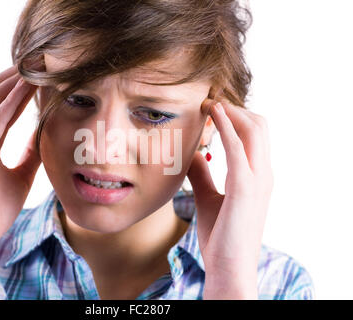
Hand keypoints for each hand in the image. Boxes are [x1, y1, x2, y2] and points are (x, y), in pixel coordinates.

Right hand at [0, 65, 40, 245]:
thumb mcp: (21, 174)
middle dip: (15, 72)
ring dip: (15, 79)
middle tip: (40, 57)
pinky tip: (29, 88)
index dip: (18, 83)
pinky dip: (12, 101)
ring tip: (37, 64)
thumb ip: (30, 153)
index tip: (40, 70)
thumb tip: (46, 136)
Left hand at [186, 98, 273, 298]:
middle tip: (209, 98)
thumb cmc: (220, 235)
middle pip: (259, 124)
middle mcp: (263, 173)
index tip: (210, 106)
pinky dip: (226, 126)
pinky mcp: (246, 187)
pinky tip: (210, 114)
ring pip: (254, 129)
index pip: (254, 133)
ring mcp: (258, 179)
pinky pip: (238, 147)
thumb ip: (201, 173)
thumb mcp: (207, 196)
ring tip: (208, 102)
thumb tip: (191, 153)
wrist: (228, 267)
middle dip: (235, 106)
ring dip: (231, 111)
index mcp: (256, 175)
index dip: (234, 115)